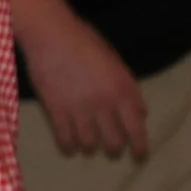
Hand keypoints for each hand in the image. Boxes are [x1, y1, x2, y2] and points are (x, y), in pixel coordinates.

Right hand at [19, 6, 148, 158]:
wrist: (51, 34)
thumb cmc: (86, 43)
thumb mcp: (116, 63)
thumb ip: (129, 89)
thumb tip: (140, 114)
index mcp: (123, 90)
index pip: (136, 128)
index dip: (140, 146)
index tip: (139, 155)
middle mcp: (104, 104)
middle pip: (113, 141)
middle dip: (114, 149)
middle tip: (110, 148)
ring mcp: (79, 109)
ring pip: (89, 144)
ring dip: (90, 148)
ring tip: (88, 146)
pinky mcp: (55, 110)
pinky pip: (65, 138)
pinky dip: (69, 147)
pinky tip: (70, 148)